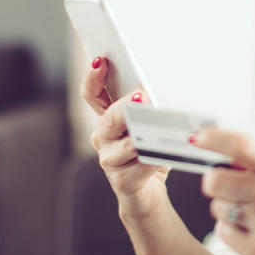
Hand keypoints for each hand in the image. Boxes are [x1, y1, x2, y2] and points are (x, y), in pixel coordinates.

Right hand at [82, 57, 169, 217]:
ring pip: (124, 145)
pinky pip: (138, 168)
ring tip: (152, 128)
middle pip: (109, 117)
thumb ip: (146, 106)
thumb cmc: (149, 153)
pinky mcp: (123, 182)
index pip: (93, 94)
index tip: (101, 60)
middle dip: (125, 106)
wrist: (149, 194)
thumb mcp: (147, 125)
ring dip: (139, 135)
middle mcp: (103, 138)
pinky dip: (152, 161)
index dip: (93, 76)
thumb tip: (153, 87)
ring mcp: (110, 161)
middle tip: (141, 96)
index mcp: (107, 119)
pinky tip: (162, 155)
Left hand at [193, 128, 254, 254]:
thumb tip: (223, 148)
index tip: (197, 137)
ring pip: (217, 207)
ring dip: (226, 210)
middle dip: (215, 184)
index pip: (244, 145)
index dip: (215, 138)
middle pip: (216, 180)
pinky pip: (222, 232)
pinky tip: (253, 233)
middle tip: (228, 188)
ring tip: (251, 215)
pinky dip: (231, 232)